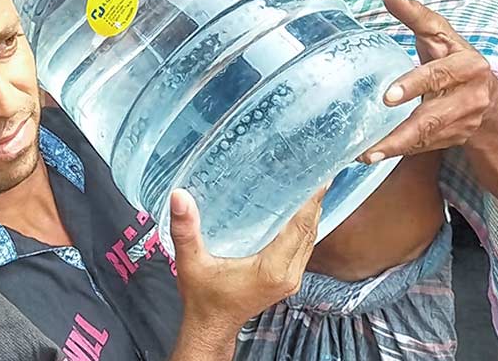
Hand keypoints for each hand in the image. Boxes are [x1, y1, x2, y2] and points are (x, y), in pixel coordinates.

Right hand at [169, 187, 323, 336]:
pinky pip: (304, 247)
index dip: (311, 201)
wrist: (210, 325)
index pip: (300, 228)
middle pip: (310, 230)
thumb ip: (186, 229)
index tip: (318, 177)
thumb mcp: (191, 262)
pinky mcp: (287, 278)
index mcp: (272, 269)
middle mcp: (288, 274)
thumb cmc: (204, 298)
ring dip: (311, 213)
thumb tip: (180, 197)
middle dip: (314, 201)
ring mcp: (291, 278)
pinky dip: (303, 227)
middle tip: (313, 171)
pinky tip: (295, 210)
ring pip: (310, 239)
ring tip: (308, 184)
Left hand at [359, 0, 497, 162]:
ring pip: (426, 137)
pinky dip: (400, 151)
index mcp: (468, 65)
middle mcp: (470, 96)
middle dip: (402, 129)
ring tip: (366, 154)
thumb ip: (417, 16)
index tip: (388, 96)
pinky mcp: (453, 139)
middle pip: (432, 116)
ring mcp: (463, 122)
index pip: (439, 74)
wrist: (492, 102)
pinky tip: (375, 155)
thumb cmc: (456, 61)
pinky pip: (424, 147)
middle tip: (372, 141)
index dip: (415, 84)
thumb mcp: (442, 36)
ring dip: (395, 147)